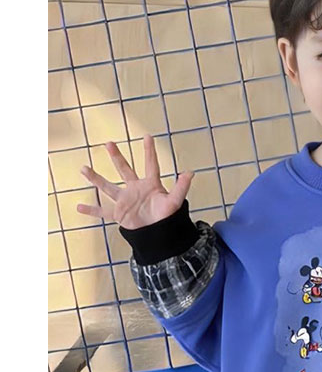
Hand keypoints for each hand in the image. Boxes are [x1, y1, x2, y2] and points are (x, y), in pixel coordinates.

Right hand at [76, 133, 193, 229]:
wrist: (159, 235)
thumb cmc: (167, 218)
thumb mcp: (175, 202)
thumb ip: (181, 187)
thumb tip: (190, 172)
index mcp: (150, 185)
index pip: (150, 165)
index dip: (149, 151)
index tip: (148, 136)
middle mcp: (135, 189)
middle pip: (124, 170)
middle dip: (117, 157)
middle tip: (109, 143)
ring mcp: (125, 201)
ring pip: (108, 187)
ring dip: (96, 179)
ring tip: (83, 168)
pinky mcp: (119, 214)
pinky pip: (103, 211)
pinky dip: (92, 210)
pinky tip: (79, 207)